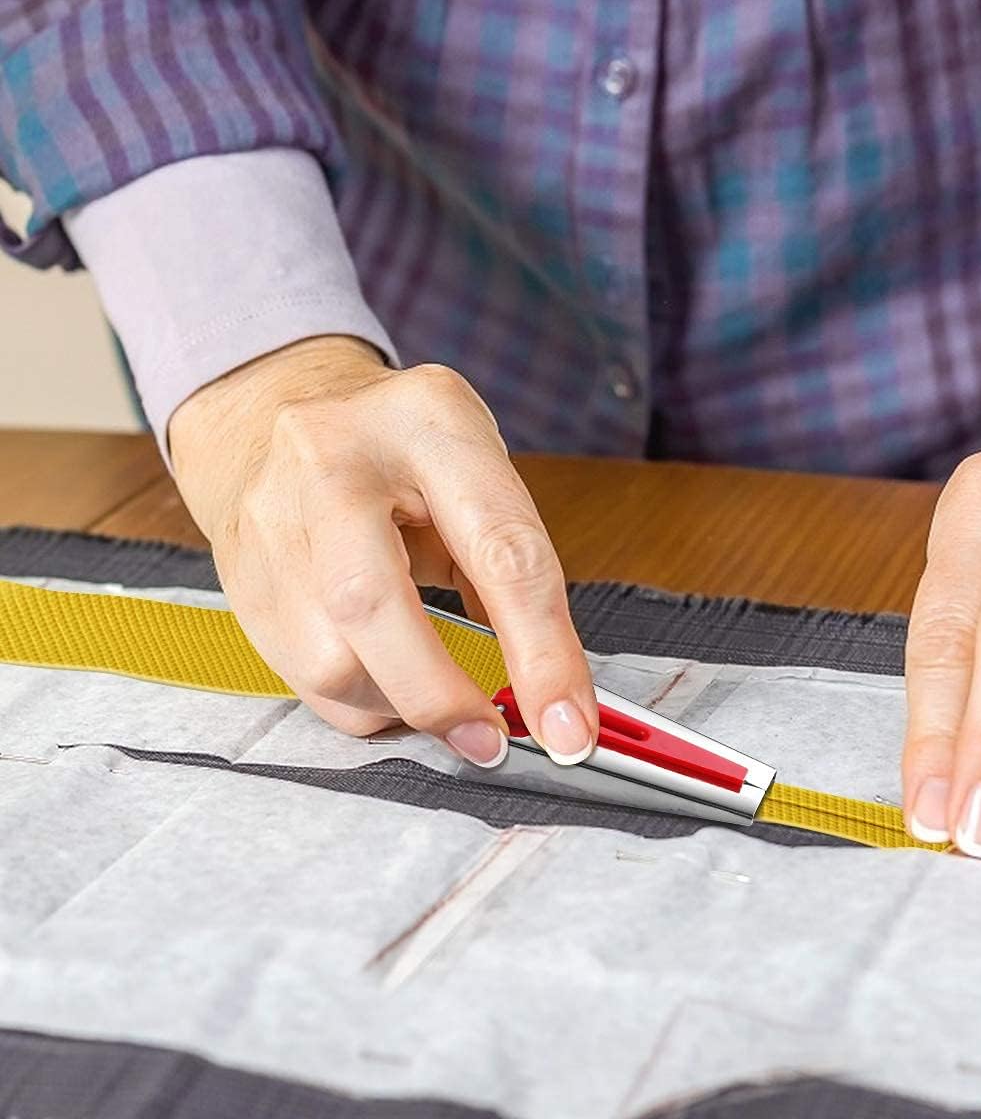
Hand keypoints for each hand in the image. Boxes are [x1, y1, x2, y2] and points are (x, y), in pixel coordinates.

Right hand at [168, 336, 597, 766]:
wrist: (270, 409)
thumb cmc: (400, 446)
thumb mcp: (474, 469)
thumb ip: (508, 565)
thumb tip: (551, 689)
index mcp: (427, 422)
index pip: (497, 549)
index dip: (542, 654)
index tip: (570, 728)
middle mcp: (334, 462)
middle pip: (372, 602)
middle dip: (439, 696)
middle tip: (489, 742)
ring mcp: (271, 517)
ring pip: (327, 657)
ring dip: (399, 704)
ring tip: (436, 694)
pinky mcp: (239, 576)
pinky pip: (300, 677)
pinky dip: (360, 700)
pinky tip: (386, 679)